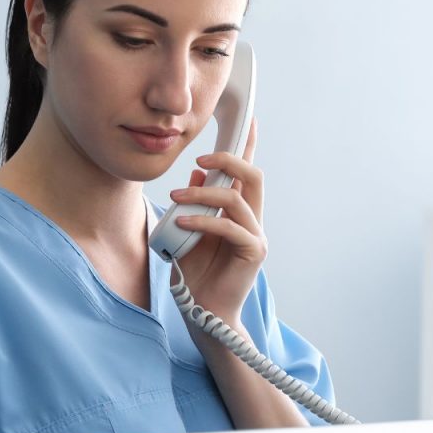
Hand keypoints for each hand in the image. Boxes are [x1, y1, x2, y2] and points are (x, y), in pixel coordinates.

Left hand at [168, 115, 264, 324]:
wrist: (202, 313)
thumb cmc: (195, 274)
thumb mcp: (187, 232)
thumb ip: (193, 204)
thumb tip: (195, 172)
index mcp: (239, 213)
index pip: (247, 173)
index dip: (249, 146)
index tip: (249, 119)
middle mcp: (252, 221)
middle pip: (253, 176)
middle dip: (230, 159)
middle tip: (201, 156)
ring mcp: (255, 236)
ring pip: (238, 199)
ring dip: (205, 192)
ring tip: (178, 195)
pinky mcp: (253, 253)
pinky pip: (231, 228)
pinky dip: (205, 221)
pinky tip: (184, 222)